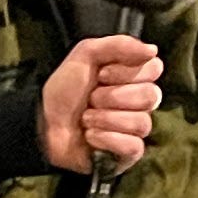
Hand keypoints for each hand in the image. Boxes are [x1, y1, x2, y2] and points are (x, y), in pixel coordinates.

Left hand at [40, 35, 163, 172]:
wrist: (44, 122)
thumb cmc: (65, 90)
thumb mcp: (86, 54)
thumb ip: (119, 45)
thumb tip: (153, 50)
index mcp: (133, 77)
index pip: (154, 69)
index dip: (127, 72)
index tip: (102, 75)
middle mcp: (139, 102)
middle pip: (150, 96)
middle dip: (112, 96)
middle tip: (91, 98)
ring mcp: (135, 129)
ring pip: (141, 122)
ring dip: (105, 119)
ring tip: (86, 119)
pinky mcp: (128, 153)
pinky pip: (133, 145)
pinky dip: (107, 139)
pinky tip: (91, 136)